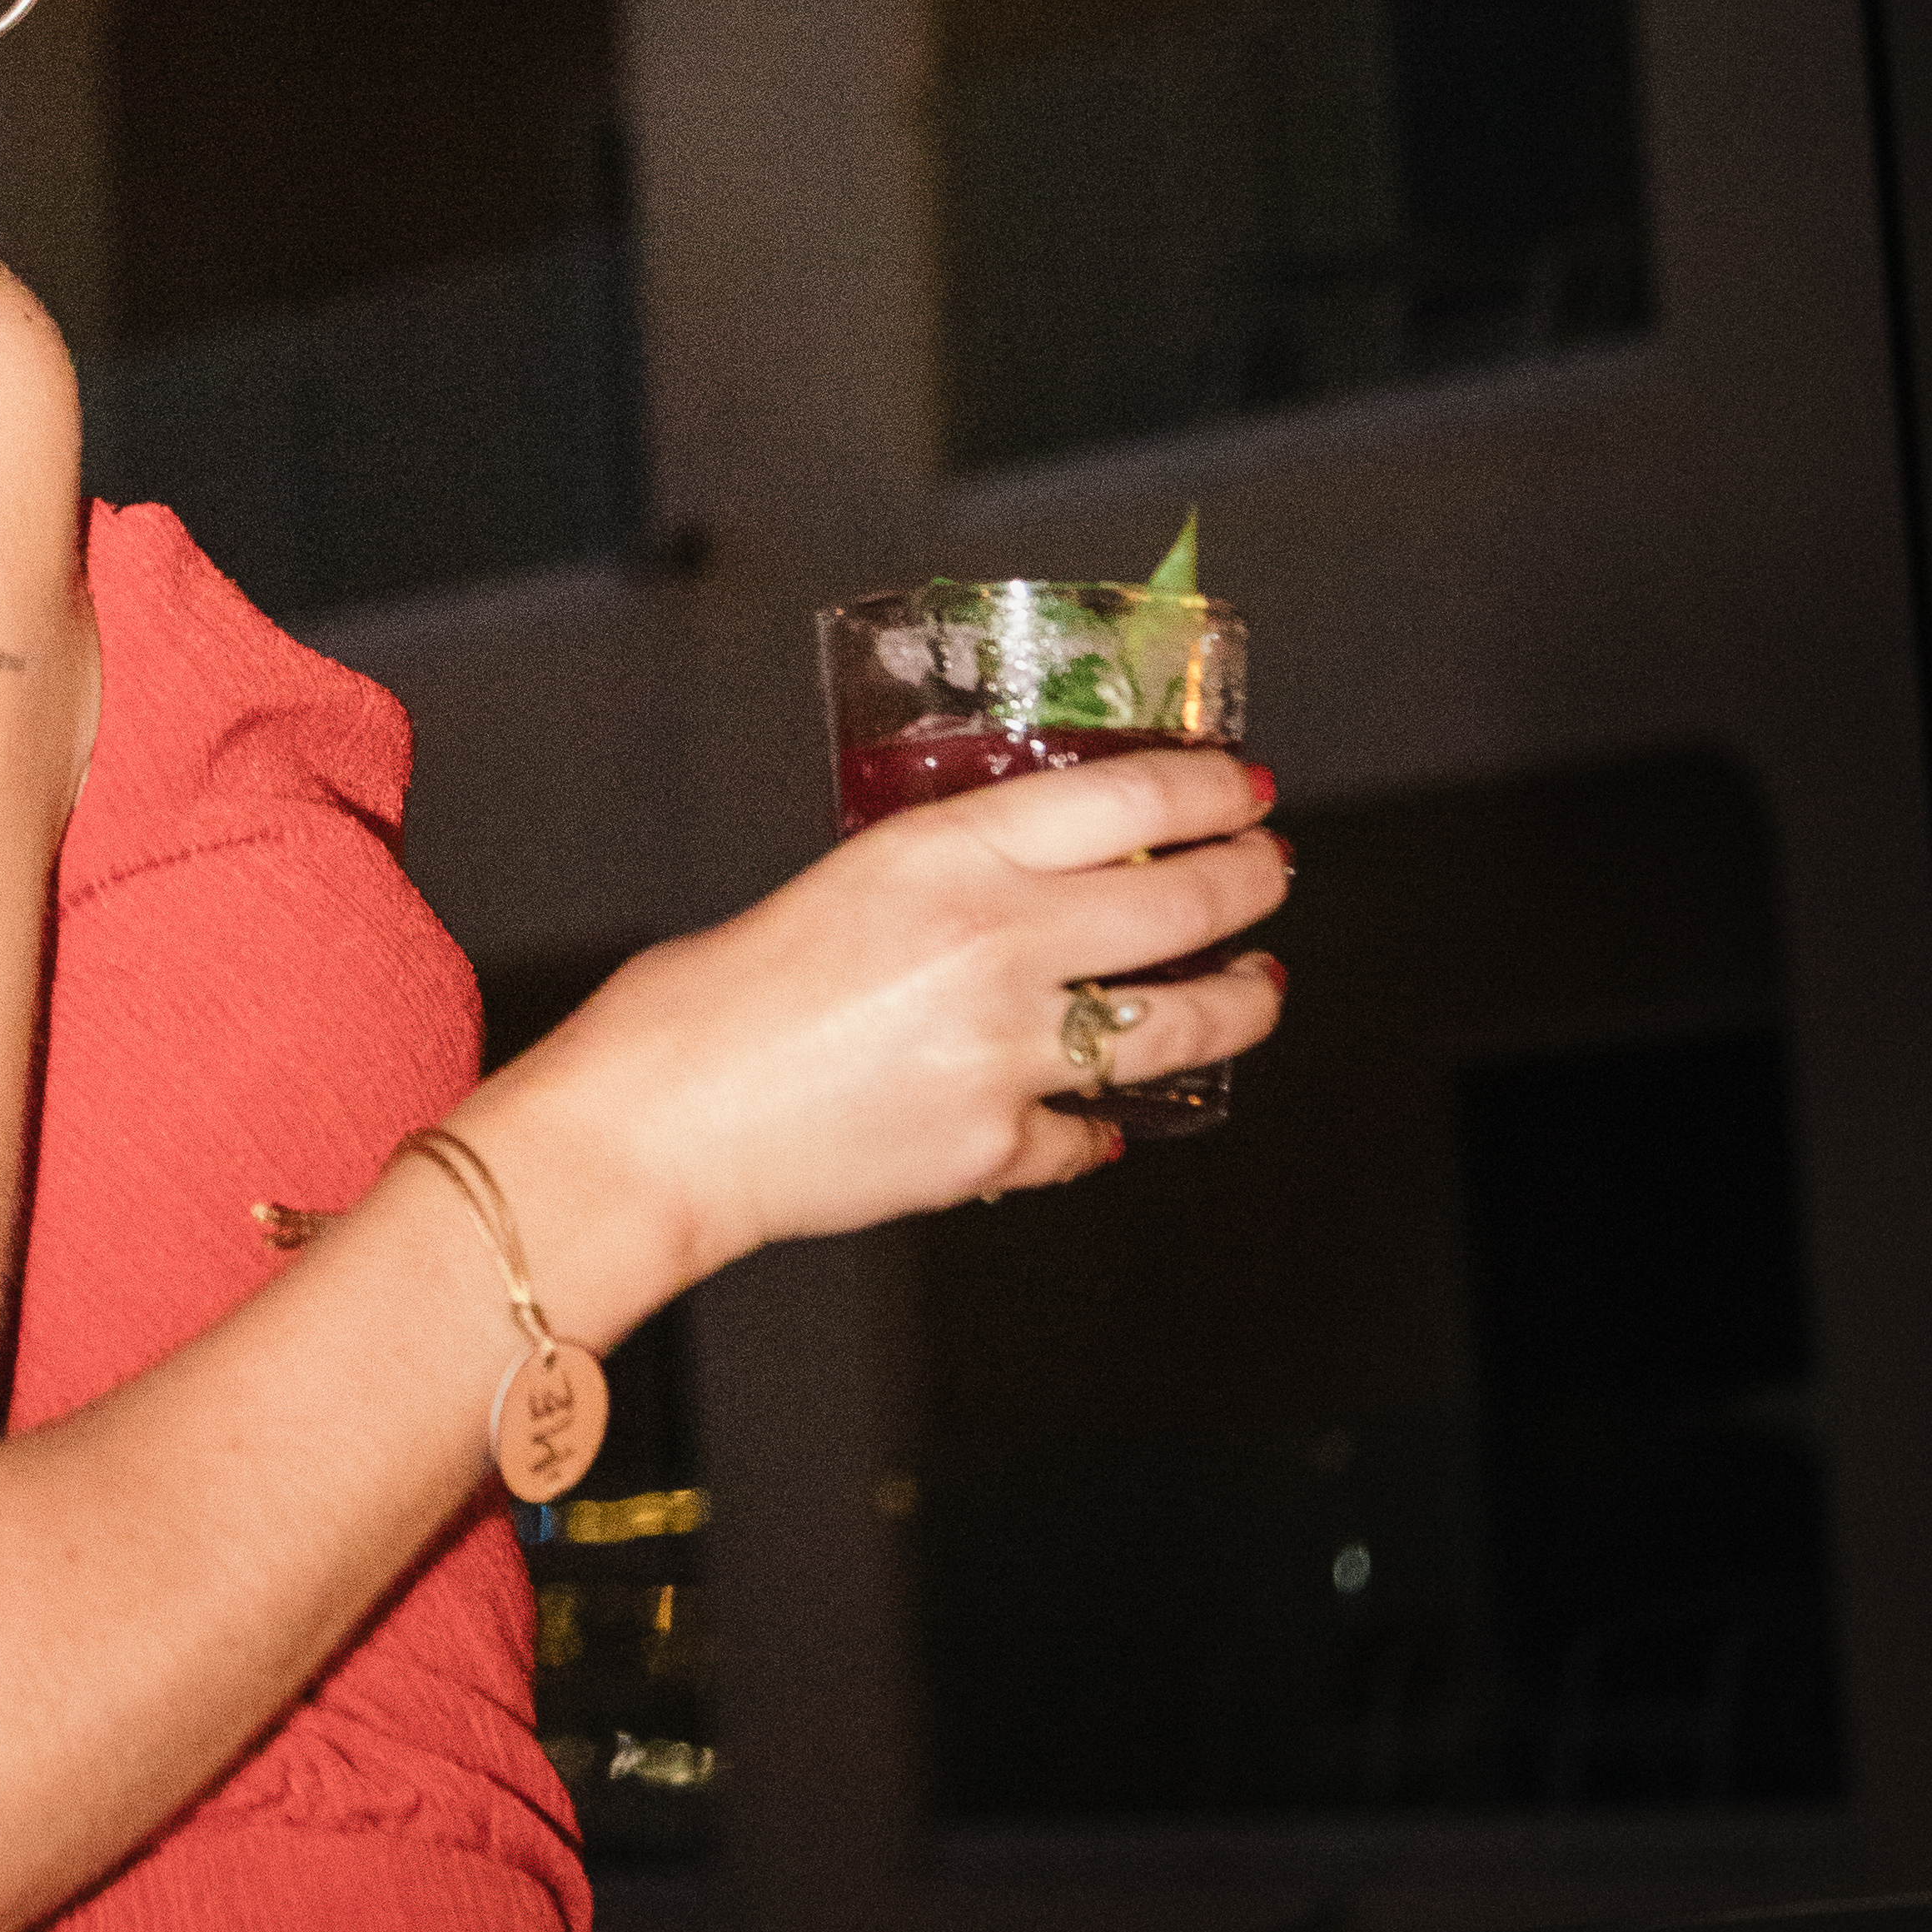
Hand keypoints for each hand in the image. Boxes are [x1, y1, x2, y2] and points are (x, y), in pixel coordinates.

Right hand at [492, 750, 1290, 1289]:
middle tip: (1272, 871)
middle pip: (1187, 905)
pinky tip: (1109, 1116)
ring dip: (1240, 1003)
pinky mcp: (999, 1144)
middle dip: (1254, 881)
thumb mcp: (837, 881)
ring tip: (1258, 989)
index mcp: (946, 855)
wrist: (660, 1127)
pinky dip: (1101, 1121)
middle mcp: (999, 945)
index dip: (1212, 789)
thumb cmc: (704, 1002)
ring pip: (1182, 1025)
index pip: (1133, 801)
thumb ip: (941, 877)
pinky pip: (1088, 1131)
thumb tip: (1017, 888)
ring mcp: (1012, 1054)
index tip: (1244, 786)